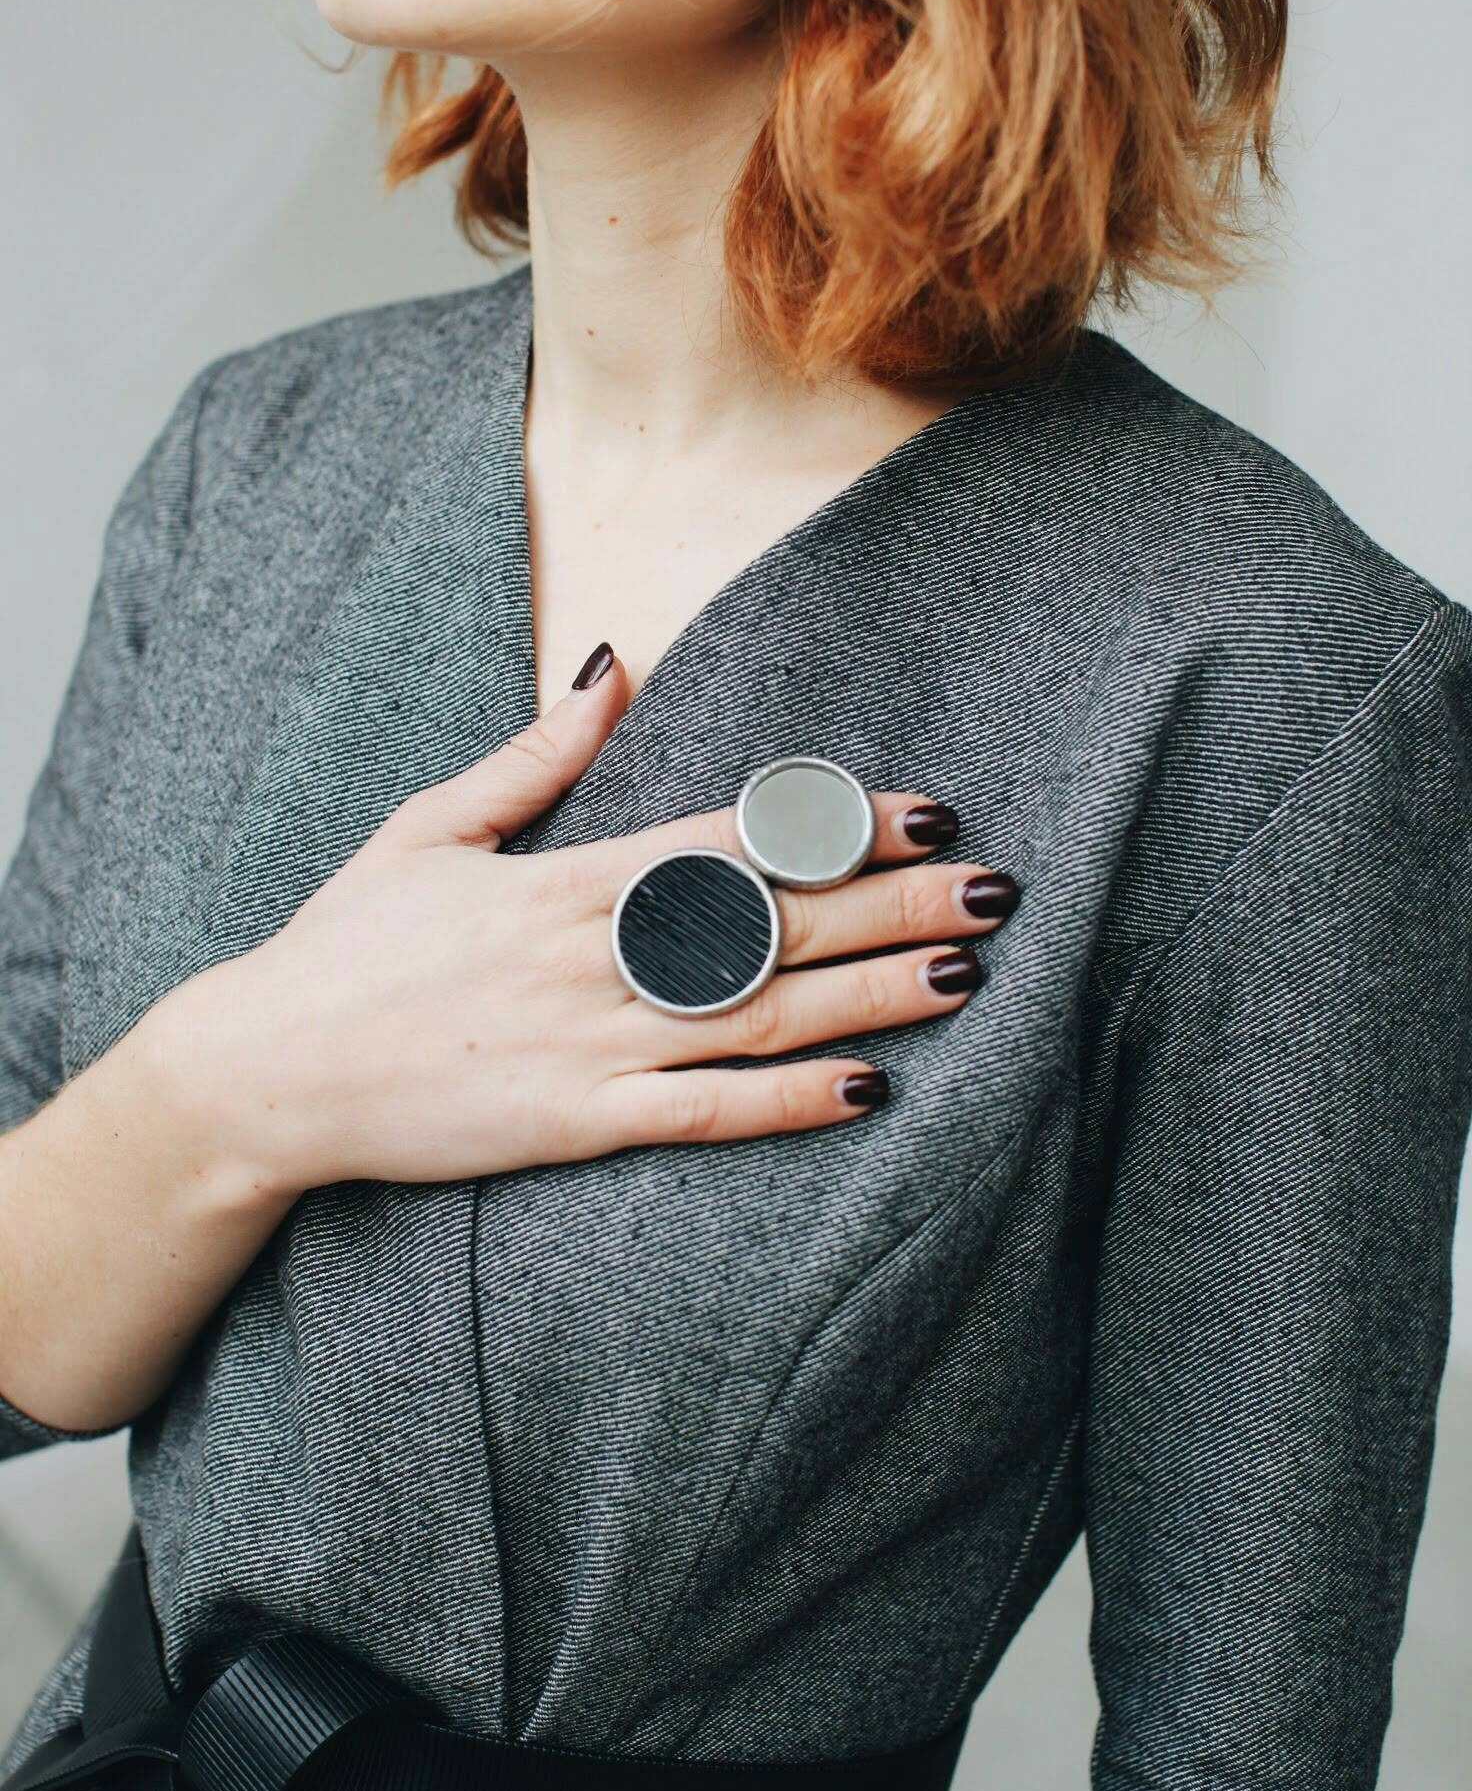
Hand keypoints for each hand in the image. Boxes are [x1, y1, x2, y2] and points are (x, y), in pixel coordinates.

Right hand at [152, 646, 1017, 1194]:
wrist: (265, 1071)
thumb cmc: (347, 943)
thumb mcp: (430, 825)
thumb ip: (537, 754)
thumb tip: (617, 666)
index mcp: (567, 879)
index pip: (732, 841)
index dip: (837, 827)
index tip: (924, 813)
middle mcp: (594, 957)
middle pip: (773, 925)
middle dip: (893, 905)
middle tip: (995, 889)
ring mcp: (590, 1045)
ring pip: (758, 1017)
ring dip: (870, 995)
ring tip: (964, 973)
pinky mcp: (574, 1124)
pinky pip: (703, 1114)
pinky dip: (788, 1103)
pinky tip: (868, 1088)